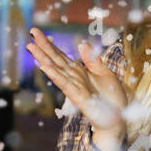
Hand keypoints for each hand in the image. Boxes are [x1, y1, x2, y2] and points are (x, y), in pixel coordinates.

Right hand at [27, 28, 129, 150]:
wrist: (118, 118)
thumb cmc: (111, 97)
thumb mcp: (105, 73)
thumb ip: (93, 60)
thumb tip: (81, 43)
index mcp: (79, 71)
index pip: (61, 55)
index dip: (50, 44)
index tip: (37, 32)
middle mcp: (74, 78)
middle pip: (56, 59)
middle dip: (43, 46)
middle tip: (31, 32)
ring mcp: (74, 87)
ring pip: (56, 70)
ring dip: (44, 58)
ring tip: (31, 47)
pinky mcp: (78, 98)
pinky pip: (65, 84)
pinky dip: (55, 75)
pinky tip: (44, 67)